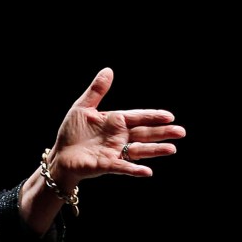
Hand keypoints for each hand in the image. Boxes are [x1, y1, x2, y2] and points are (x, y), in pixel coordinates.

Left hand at [47, 67, 185, 187]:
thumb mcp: (82, 108)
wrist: (61, 155)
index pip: (138, 117)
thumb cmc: (72, 132)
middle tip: (181, 132)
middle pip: (144, 134)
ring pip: (139, 150)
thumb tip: (108, 70)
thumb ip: (97, 91)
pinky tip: (147, 171)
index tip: (169, 116)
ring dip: (155, 150)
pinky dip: (134, 169)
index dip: (153, 116)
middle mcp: (119, 138)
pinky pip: (122, 167)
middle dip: (162, 133)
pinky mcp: (106, 165)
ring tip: (171, 149)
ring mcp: (114, 152)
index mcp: (115, 122)